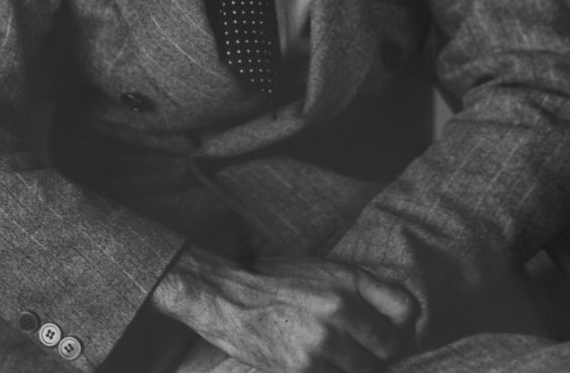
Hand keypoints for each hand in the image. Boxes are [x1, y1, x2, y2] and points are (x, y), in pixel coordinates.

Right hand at [152, 246, 416, 372]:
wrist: (225, 296)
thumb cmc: (276, 281)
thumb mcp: (321, 270)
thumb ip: (360, 289)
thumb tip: (400, 320)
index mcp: (346, 279)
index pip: (406, 309)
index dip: (405, 327)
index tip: (397, 336)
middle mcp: (339, 308)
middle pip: (390, 348)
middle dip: (381, 355)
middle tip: (364, 354)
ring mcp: (323, 342)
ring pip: (367, 371)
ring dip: (357, 370)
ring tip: (337, 359)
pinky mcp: (304, 369)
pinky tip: (320, 366)